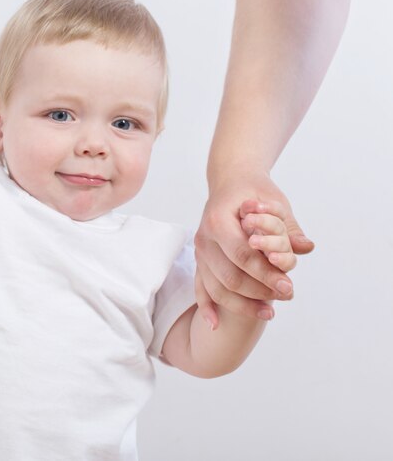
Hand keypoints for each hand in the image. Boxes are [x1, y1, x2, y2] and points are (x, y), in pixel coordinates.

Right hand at [194, 170, 312, 328]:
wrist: (230, 182)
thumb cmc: (253, 191)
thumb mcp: (275, 201)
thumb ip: (288, 227)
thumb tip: (305, 247)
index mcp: (218, 220)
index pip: (242, 256)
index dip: (266, 275)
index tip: (290, 287)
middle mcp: (204, 237)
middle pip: (229, 276)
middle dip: (259, 292)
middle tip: (287, 296)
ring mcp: (199, 250)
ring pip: (216, 287)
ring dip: (242, 305)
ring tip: (269, 312)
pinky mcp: (200, 259)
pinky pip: (200, 287)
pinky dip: (206, 306)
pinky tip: (216, 324)